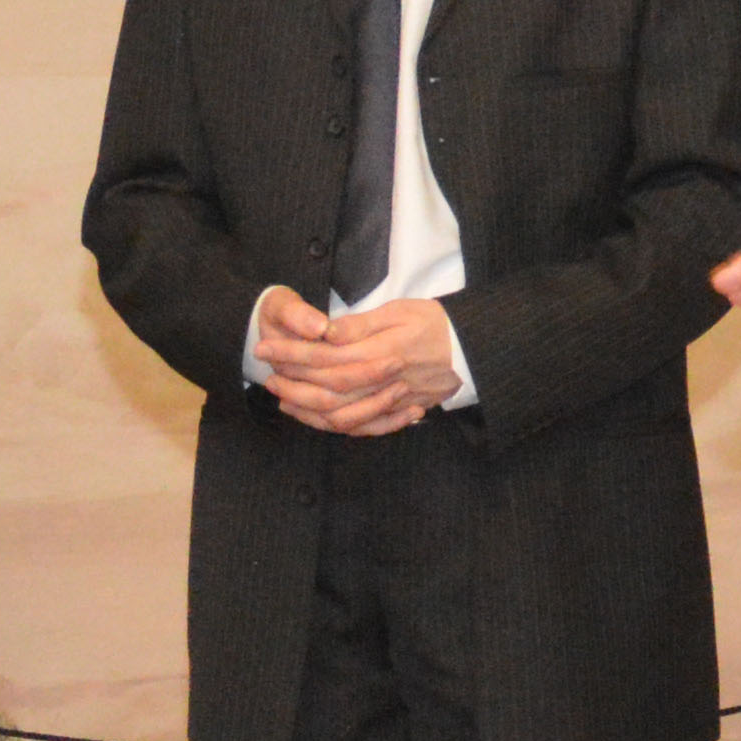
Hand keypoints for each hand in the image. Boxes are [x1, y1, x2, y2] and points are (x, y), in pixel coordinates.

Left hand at [250, 288, 457, 436]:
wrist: (475, 350)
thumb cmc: (437, 323)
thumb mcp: (400, 310)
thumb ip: (361, 324)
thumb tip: (325, 331)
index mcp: (381, 353)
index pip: (324, 357)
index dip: (290, 354)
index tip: (265, 348)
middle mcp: (383, 382)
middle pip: (326, 390)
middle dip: (291, 382)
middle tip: (266, 373)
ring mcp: (392, 402)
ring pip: (340, 416)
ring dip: (307, 410)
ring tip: (284, 398)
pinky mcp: (400, 413)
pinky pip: (363, 429)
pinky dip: (337, 428)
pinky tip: (318, 419)